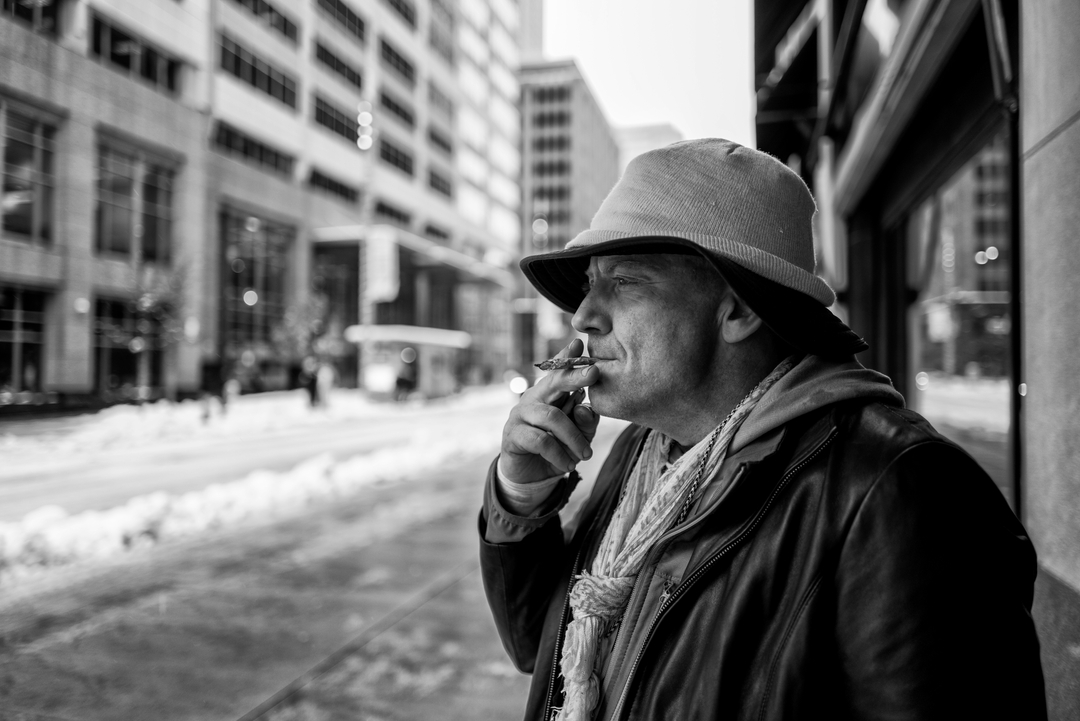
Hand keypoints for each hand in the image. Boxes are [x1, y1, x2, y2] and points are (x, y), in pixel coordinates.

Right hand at [500, 338, 600, 483]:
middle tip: (594, 373)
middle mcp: (534, 397)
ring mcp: (521, 414)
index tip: (578, 343)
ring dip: (574, 438)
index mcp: (551, 393)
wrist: (530, 475)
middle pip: (554, 382)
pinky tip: (568, 464)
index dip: (567, 356)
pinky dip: (559, 454)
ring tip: (586, 455)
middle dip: (575, 376)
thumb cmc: (557, 448)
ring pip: (553, 417)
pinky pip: (542, 441)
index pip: (558, 370)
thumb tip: (585, 408)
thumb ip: (585, 422)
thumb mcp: (579, 436)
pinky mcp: (513, 434)